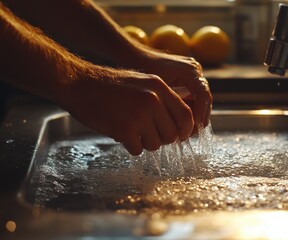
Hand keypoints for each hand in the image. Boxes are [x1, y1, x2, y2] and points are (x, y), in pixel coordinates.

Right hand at [59, 65, 193, 154]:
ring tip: (133, 132)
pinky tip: (122, 135)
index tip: (180, 136)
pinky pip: (138, 150)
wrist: (80, 84)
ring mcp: (139, 115)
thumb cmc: (111, 86)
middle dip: (162, 138)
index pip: (186, 115)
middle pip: (171, 134)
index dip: (185, 130)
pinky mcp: (124, 129)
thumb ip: (162, 100)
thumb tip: (178, 123)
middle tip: (148, 134)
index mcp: (160, 88)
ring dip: (145, 143)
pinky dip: (131, 146)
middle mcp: (153, 100)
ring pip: (156, 144)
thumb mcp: (143, 83)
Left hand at [121, 47, 212, 129]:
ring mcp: (193, 73)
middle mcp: (195, 70)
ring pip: (201, 100)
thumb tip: (177, 126)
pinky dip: (190, 109)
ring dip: (195, 116)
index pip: (203, 95)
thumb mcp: (155, 89)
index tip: (192, 129)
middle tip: (187, 134)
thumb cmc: (142, 70)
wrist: (134, 55)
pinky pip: (194, 96)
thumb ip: (169, 104)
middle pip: (206, 99)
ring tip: (183, 131)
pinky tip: (179, 122)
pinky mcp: (188, 78)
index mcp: (190, 71)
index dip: (200, 114)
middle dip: (199, 118)